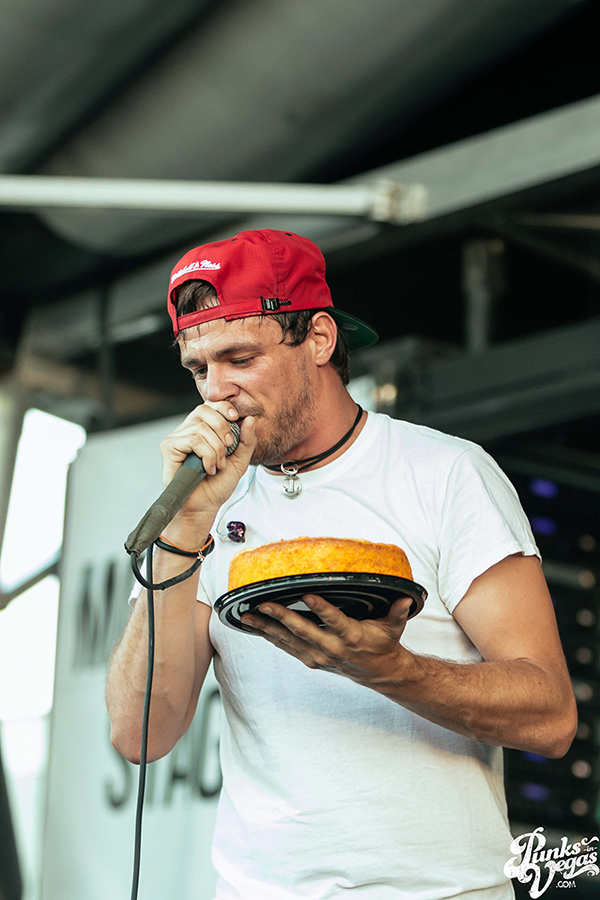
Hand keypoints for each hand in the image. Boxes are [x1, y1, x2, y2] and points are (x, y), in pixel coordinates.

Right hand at [159, 401, 255, 517]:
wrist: (204, 506)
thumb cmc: (217, 484)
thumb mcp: (240, 460)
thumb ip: (247, 440)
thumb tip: (250, 419)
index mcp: (202, 429)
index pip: (210, 405)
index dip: (223, 407)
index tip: (236, 418)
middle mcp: (187, 430)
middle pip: (204, 410)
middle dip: (222, 427)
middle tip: (228, 448)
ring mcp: (176, 438)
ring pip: (201, 428)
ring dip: (216, 449)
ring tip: (217, 465)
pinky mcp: (169, 448)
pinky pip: (193, 441)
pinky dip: (207, 456)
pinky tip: (207, 469)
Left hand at [240, 593, 413, 684]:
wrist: (379, 673)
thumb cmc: (383, 643)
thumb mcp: (393, 627)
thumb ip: (398, 612)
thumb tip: (406, 598)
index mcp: (351, 636)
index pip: (334, 620)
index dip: (321, 608)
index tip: (307, 594)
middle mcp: (331, 647)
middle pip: (302, 630)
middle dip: (281, 617)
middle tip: (264, 604)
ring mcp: (318, 655)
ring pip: (288, 640)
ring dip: (267, 628)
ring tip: (247, 616)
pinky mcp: (310, 659)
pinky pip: (286, 647)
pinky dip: (269, 636)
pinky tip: (255, 626)